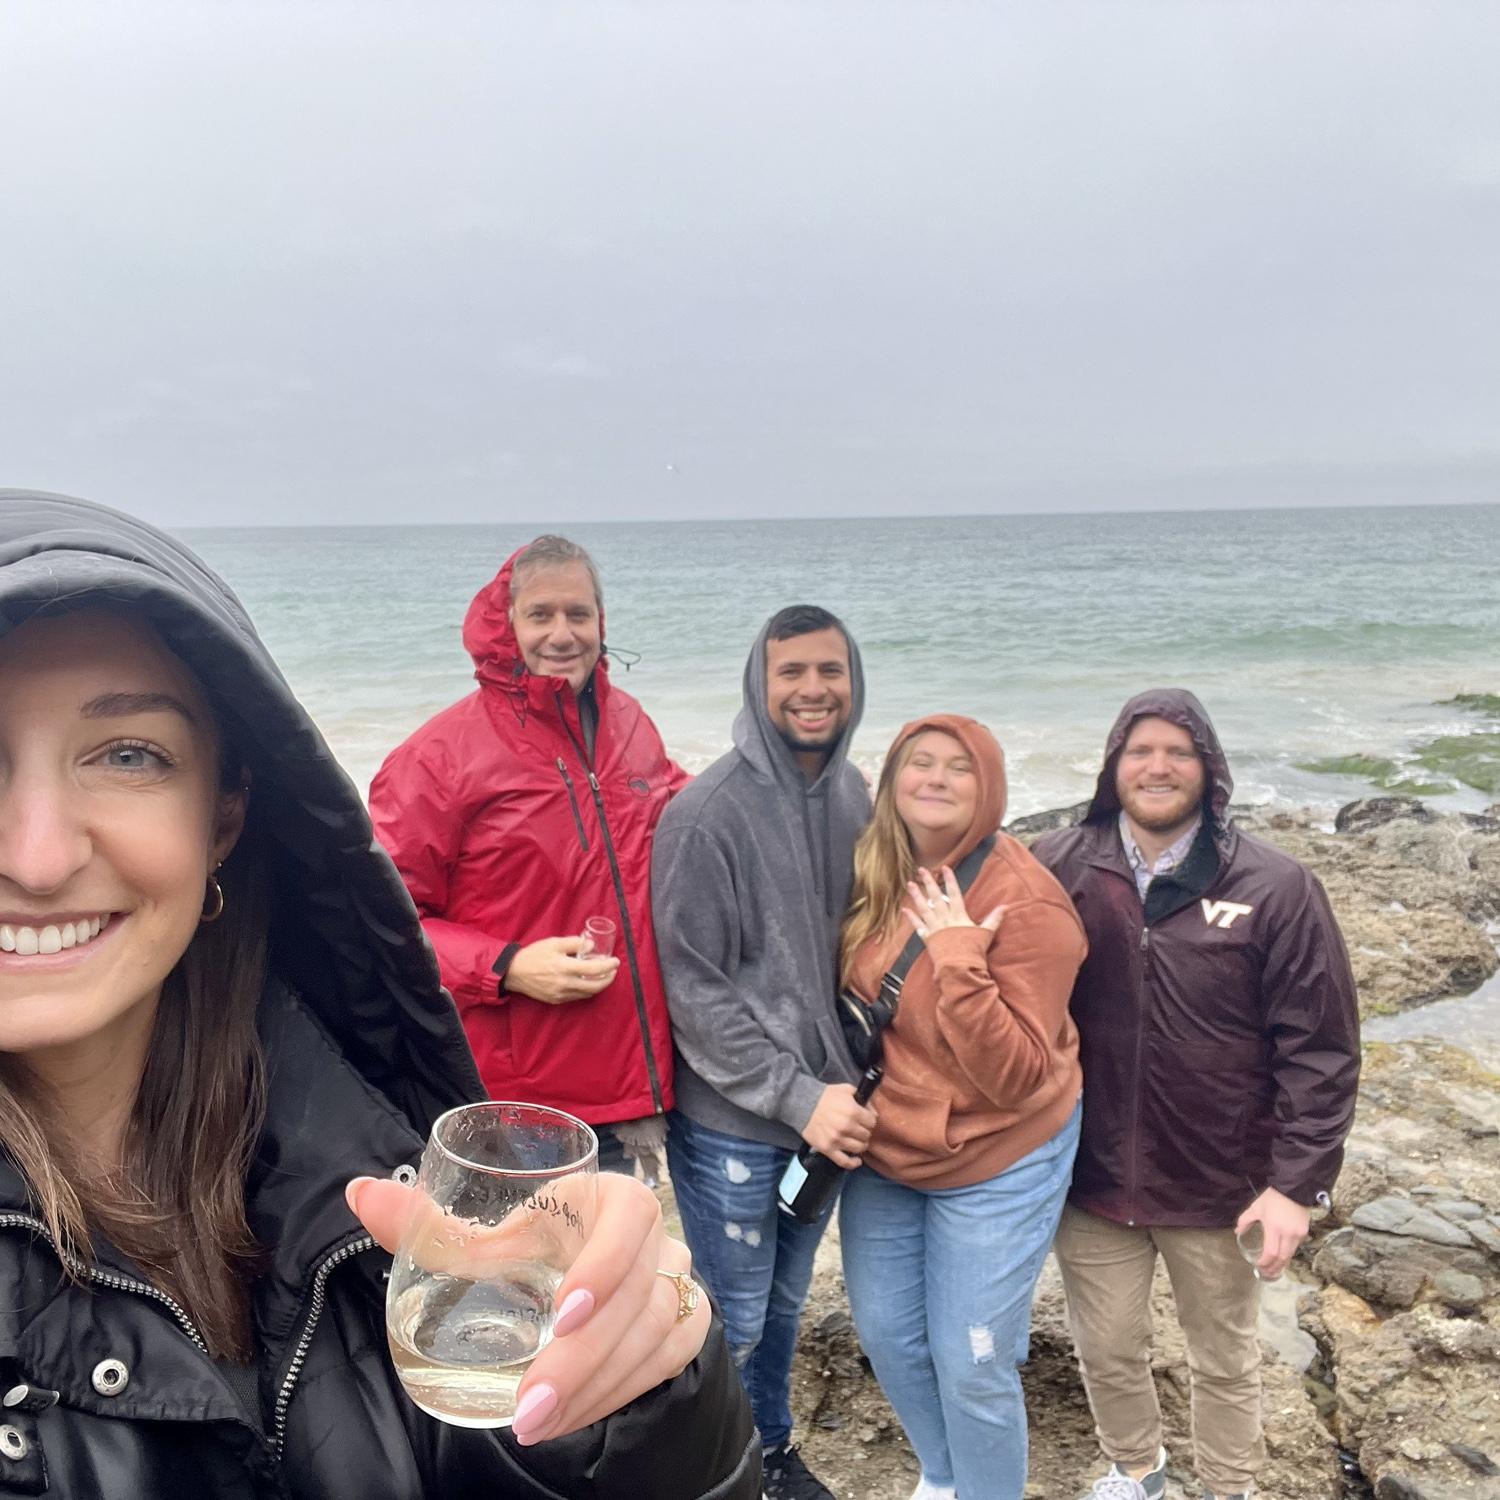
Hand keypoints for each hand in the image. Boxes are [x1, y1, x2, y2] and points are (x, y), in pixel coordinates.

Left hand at [347, 1172, 708, 1444]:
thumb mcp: (492, 1238)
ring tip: (534, 1422)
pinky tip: (567, 1419)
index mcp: (615, 1198)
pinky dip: (616, 1395)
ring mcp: (677, 1283)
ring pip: (652, 1337)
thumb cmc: (537, 1242)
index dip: (605, 1265)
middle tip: (527, 1408)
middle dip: (581, 1360)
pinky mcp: (685, 1324)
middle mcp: (656, 1239)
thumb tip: (359, 1194)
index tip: (564, 1312)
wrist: (590, 1271)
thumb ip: (430, 1227)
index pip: (630, 1221)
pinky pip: (663, 1364)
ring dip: (595, 1387)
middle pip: (635, 1299)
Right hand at [506, 936, 619, 1003]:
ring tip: (603, 976)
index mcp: (564, 967)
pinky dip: (586, 990)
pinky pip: (576, 997)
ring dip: (598, 986)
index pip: (593, 969)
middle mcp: (564, 983)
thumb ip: (574, 943)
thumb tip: (591, 946)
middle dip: (608, 979)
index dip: (608, 966)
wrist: (514, 972)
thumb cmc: (534, 955)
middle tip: (613, 971)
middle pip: (595, 986)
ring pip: (587, 993)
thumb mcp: (554, 943)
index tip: (616, 962)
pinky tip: (588, 983)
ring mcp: (560, 994)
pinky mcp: (556, 1000)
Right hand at [802, 1083, 877, 1168]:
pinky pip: (844, 1162)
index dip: (870, 1120)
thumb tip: (872, 1111)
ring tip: (857, 1140)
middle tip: (859, 1128)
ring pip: (859, 1148)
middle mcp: (846, 1127)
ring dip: (860, 1144)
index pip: (872, 1121)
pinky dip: (853, 1163)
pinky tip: (857, 1160)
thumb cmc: (824, 1096)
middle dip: (864, 1131)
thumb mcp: (846, 1089)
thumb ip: (862, 1098)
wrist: (803, 1104)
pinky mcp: (828, 1149)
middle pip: (866, 1135)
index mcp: (853, 1111)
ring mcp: (837, 1139)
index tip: (866, 1120)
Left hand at [902, 865, 1003, 942]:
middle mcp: (945, 919)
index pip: (954, 893)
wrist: (959, 966)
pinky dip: (911, 918)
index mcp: (959, 915)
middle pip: (935, 897)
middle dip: (928, 882)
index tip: (945, 868)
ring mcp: (935, 928)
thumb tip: (1006, 907)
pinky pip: (918, 926)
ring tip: (910, 884)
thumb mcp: (986, 933)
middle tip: (921, 870)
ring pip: (924, 908)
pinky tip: (904, 909)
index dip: (950, 880)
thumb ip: (994, 919)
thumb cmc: (974, 950)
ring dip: (916, 895)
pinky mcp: (928, 938)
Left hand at [1235, 1186, 1309, 1279]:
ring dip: (1281, 1263)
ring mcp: (1298, 1234)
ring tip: (1273, 1269)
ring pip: (1290, 1255)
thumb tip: (1237, 1232)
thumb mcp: (1256, 1207)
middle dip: (1274, 1268)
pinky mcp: (1304, 1233)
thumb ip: (1245, 1220)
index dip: (1265, 1262)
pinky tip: (1282, 1257)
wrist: (1293, 1189)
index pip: (1271, 1252)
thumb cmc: (1272, 1198)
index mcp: (1274, 1227)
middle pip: (1282, 1258)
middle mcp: (1288, 1234)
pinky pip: (1295, 1248)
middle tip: (1266, 1273)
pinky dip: (1287, 1254)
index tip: (1258, 1266)